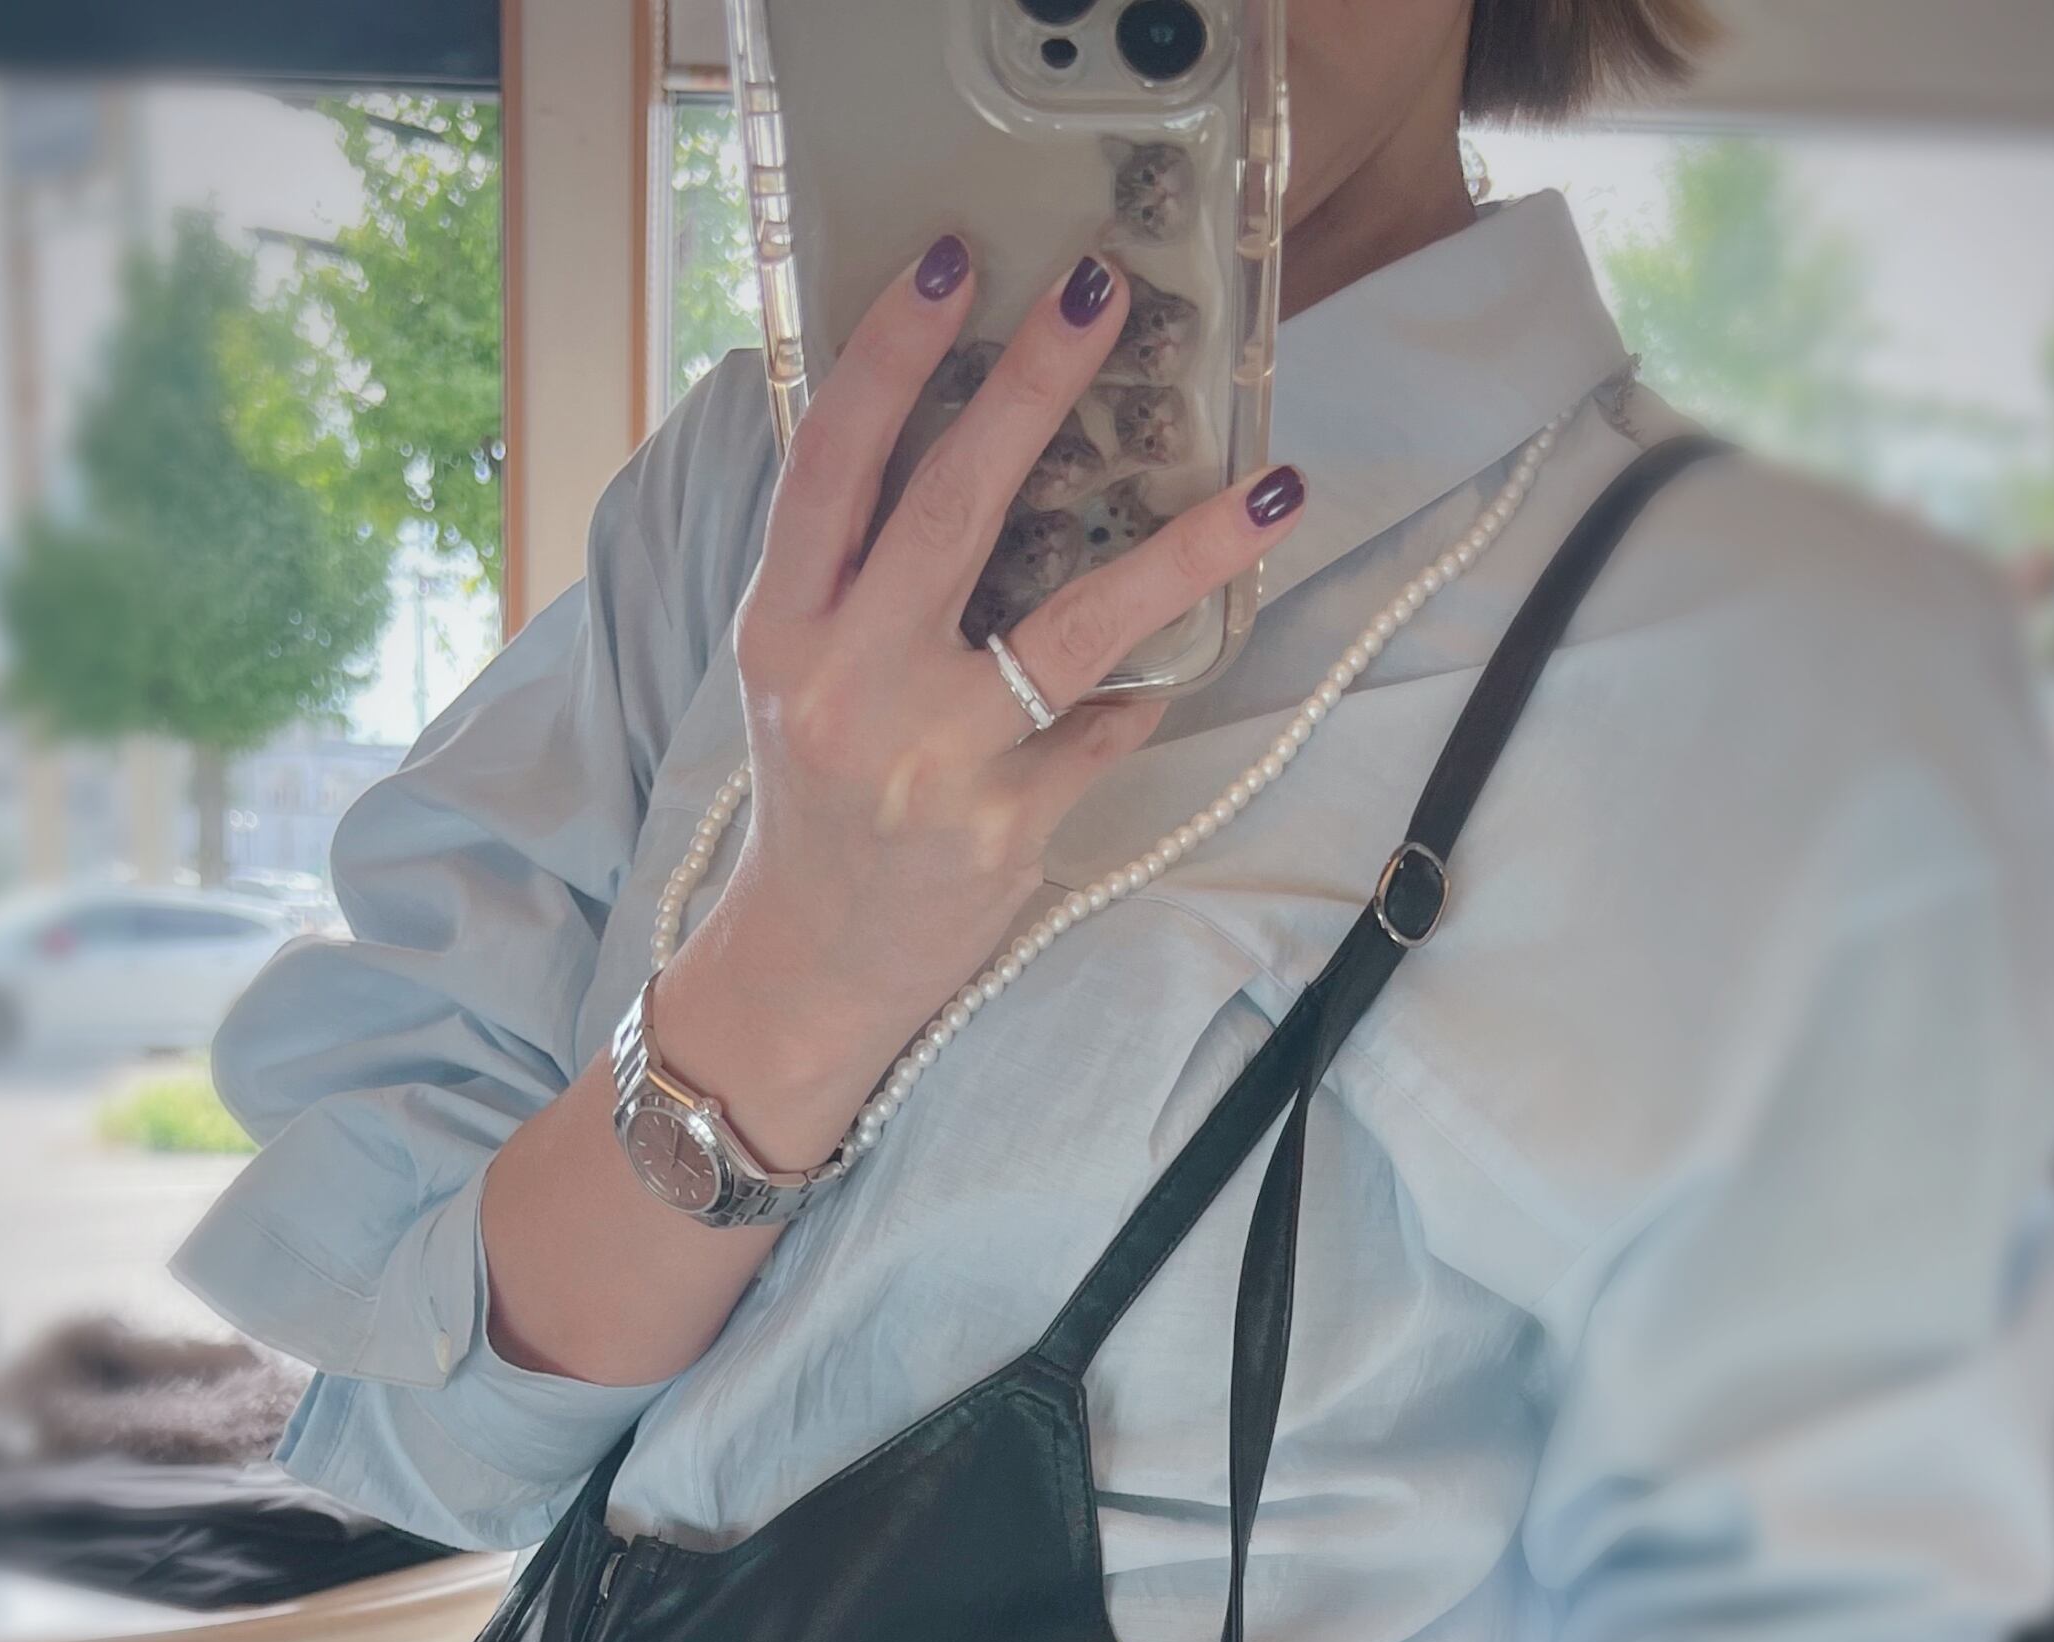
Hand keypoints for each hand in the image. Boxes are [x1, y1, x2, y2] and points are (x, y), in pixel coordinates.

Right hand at [660, 233, 1308, 1172]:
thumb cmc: (819, 791)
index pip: (833, 462)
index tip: (956, 264)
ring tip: (1269, 490)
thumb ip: (849, 565)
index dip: (891, 354)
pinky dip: (1141, 693)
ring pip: (1074, 628)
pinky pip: (1105, 731)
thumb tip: (953, 422)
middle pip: (952, 510)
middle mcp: (850, 686)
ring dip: (1183, 552)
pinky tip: (1166, 670)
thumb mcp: (795, 670)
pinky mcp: (1005, 828)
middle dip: (1031, 391)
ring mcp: (934, 761)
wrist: (813, 964)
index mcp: (784, 628)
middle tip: (1102, 296)